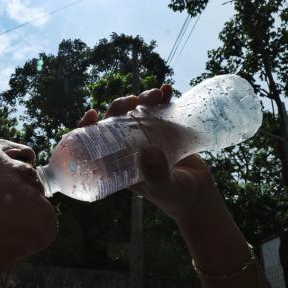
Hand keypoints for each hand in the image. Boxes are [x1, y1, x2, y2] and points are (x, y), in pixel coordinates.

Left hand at [76, 85, 220, 223]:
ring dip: (142, 99)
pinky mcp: (165, 130)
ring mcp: (147, 137)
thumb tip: (148, 151)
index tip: (92, 113)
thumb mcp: (163, 187)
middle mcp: (129, 147)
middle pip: (115, 120)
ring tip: (156, 95)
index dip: (88, 126)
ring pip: (136, 111)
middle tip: (133, 101)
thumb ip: (156, 174)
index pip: (95, 142)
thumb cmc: (176, 197)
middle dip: (120, 106)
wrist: (199, 196)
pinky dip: (162, 98)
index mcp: (118, 162)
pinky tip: (167, 90)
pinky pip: (159, 109)